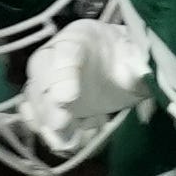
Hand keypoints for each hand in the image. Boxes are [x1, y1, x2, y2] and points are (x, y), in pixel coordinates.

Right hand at [22, 17, 148, 150]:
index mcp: (82, 35)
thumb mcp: (140, 54)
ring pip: (35, 94)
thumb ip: (137, 62)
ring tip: (59, 140)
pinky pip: (37, 111)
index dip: (63, 74)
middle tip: (60, 124)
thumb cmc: (134, 54)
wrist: (128, 63)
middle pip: (42, 74)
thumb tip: (137, 76)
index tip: (67, 98)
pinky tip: (57, 140)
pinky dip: (43, 125)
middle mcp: (58, 55)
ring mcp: (53, 79)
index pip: (66, 51)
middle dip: (49, 101)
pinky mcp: (54, 101)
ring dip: (44, 118)